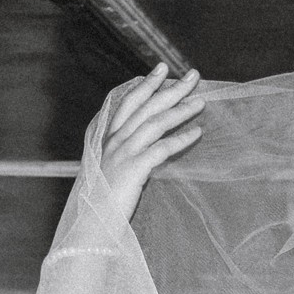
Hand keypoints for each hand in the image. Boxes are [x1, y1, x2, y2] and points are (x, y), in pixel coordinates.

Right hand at [84, 65, 203, 213]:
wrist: (92, 224)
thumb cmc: (104, 200)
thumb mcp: (111, 170)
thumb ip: (125, 153)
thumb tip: (147, 143)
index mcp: (109, 138)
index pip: (129, 103)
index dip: (147, 85)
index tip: (163, 68)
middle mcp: (115, 141)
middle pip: (146, 107)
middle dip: (171, 89)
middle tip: (192, 76)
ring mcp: (123, 153)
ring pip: (155, 123)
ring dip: (180, 110)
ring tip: (200, 102)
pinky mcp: (134, 169)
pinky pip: (162, 148)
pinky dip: (181, 139)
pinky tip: (197, 133)